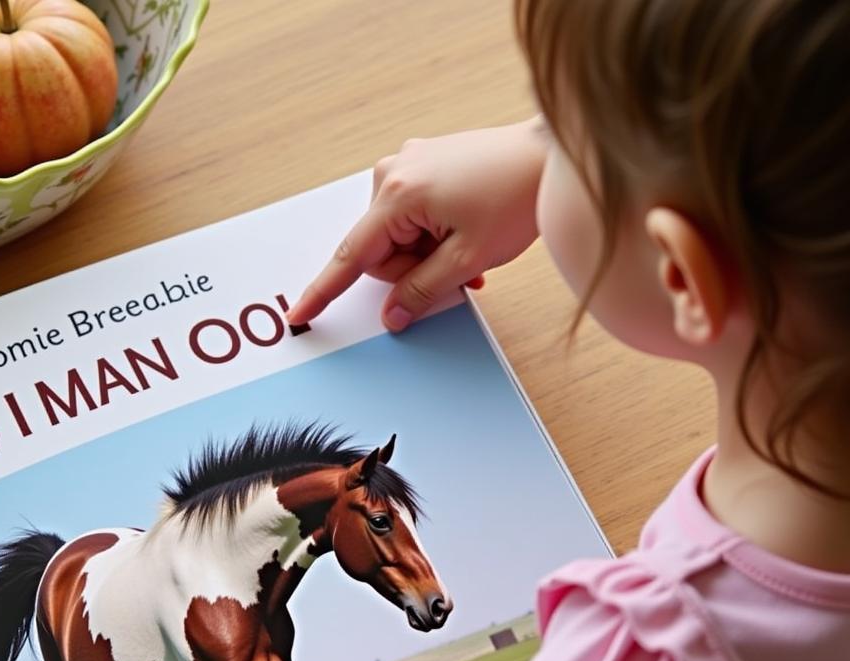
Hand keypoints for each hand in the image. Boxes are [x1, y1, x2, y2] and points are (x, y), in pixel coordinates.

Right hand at [287, 119, 548, 330]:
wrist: (549, 155)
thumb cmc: (516, 196)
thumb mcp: (468, 257)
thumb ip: (423, 290)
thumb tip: (392, 316)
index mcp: (398, 194)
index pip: (351, 256)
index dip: (324, 291)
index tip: (299, 313)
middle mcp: (393, 172)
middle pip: (380, 252)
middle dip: (413, 269)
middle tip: (458, 268)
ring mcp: (408, 165)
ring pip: (397, 238)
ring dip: (428, 253)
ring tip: (469, 247)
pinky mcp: (423, 165)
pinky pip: (412, 217)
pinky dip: (434, 235)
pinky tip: (464, 234)